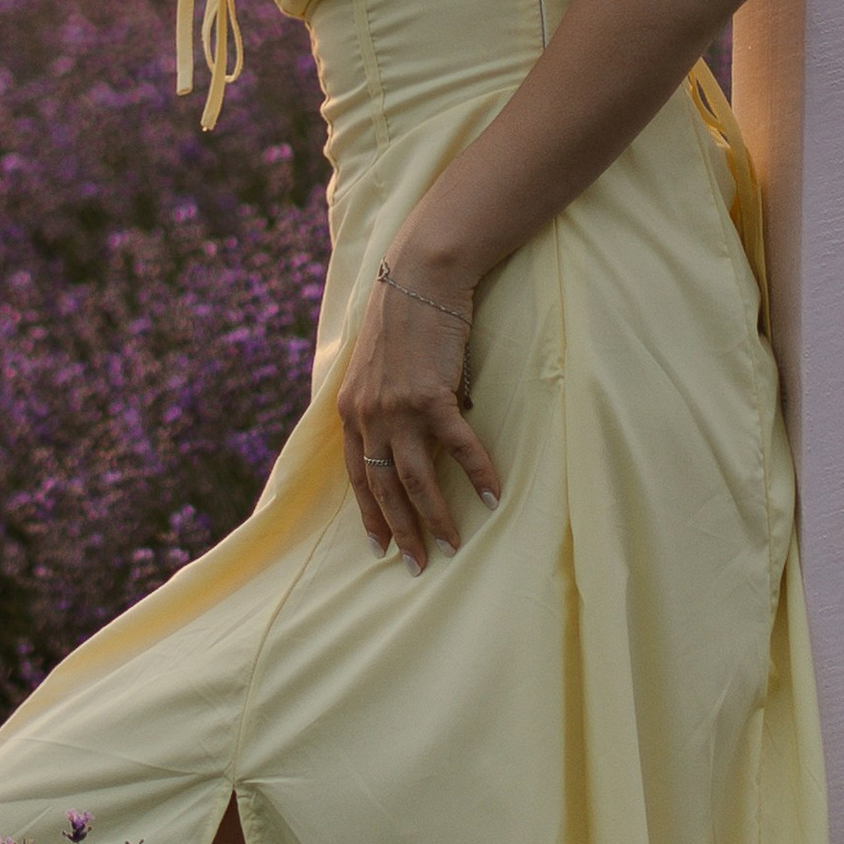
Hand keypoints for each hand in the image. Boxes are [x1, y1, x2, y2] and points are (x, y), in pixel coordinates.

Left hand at [337, 264, 503, 573]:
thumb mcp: (374, 366)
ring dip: (436, 517)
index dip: (369, 514)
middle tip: (416, 567)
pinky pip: (458, 447)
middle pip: (385, 488)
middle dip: (401, 532)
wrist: (420, 276)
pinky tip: (493, 496)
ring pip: (416, 479)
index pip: (357, 476)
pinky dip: (477, 474)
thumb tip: (399, 436)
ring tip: (452, 547)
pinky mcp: (432, 395)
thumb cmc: (403, 318)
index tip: (378, 547)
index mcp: (351, 410)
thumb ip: (378, 403)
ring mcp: (399, 407)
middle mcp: (369, 415)